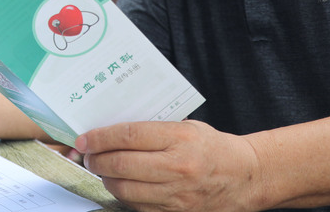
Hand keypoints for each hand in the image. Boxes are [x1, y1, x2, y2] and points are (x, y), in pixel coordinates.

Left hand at [76, 120, 260, 211]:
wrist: (245, 177)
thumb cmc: (212, 147)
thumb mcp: (186, 127)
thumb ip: (152, 129)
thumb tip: (110, 132)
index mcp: (180, 138)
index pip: (129, 135)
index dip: (100, 137)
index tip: (84, 138)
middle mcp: (178, 167)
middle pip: (122, 164)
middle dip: (97, 160)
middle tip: (88, 155)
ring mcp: (178, 194)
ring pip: (125, 189)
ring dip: (106, 179)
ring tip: (101, 169)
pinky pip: (138, 206)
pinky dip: (123, 195)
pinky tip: (120, 184)